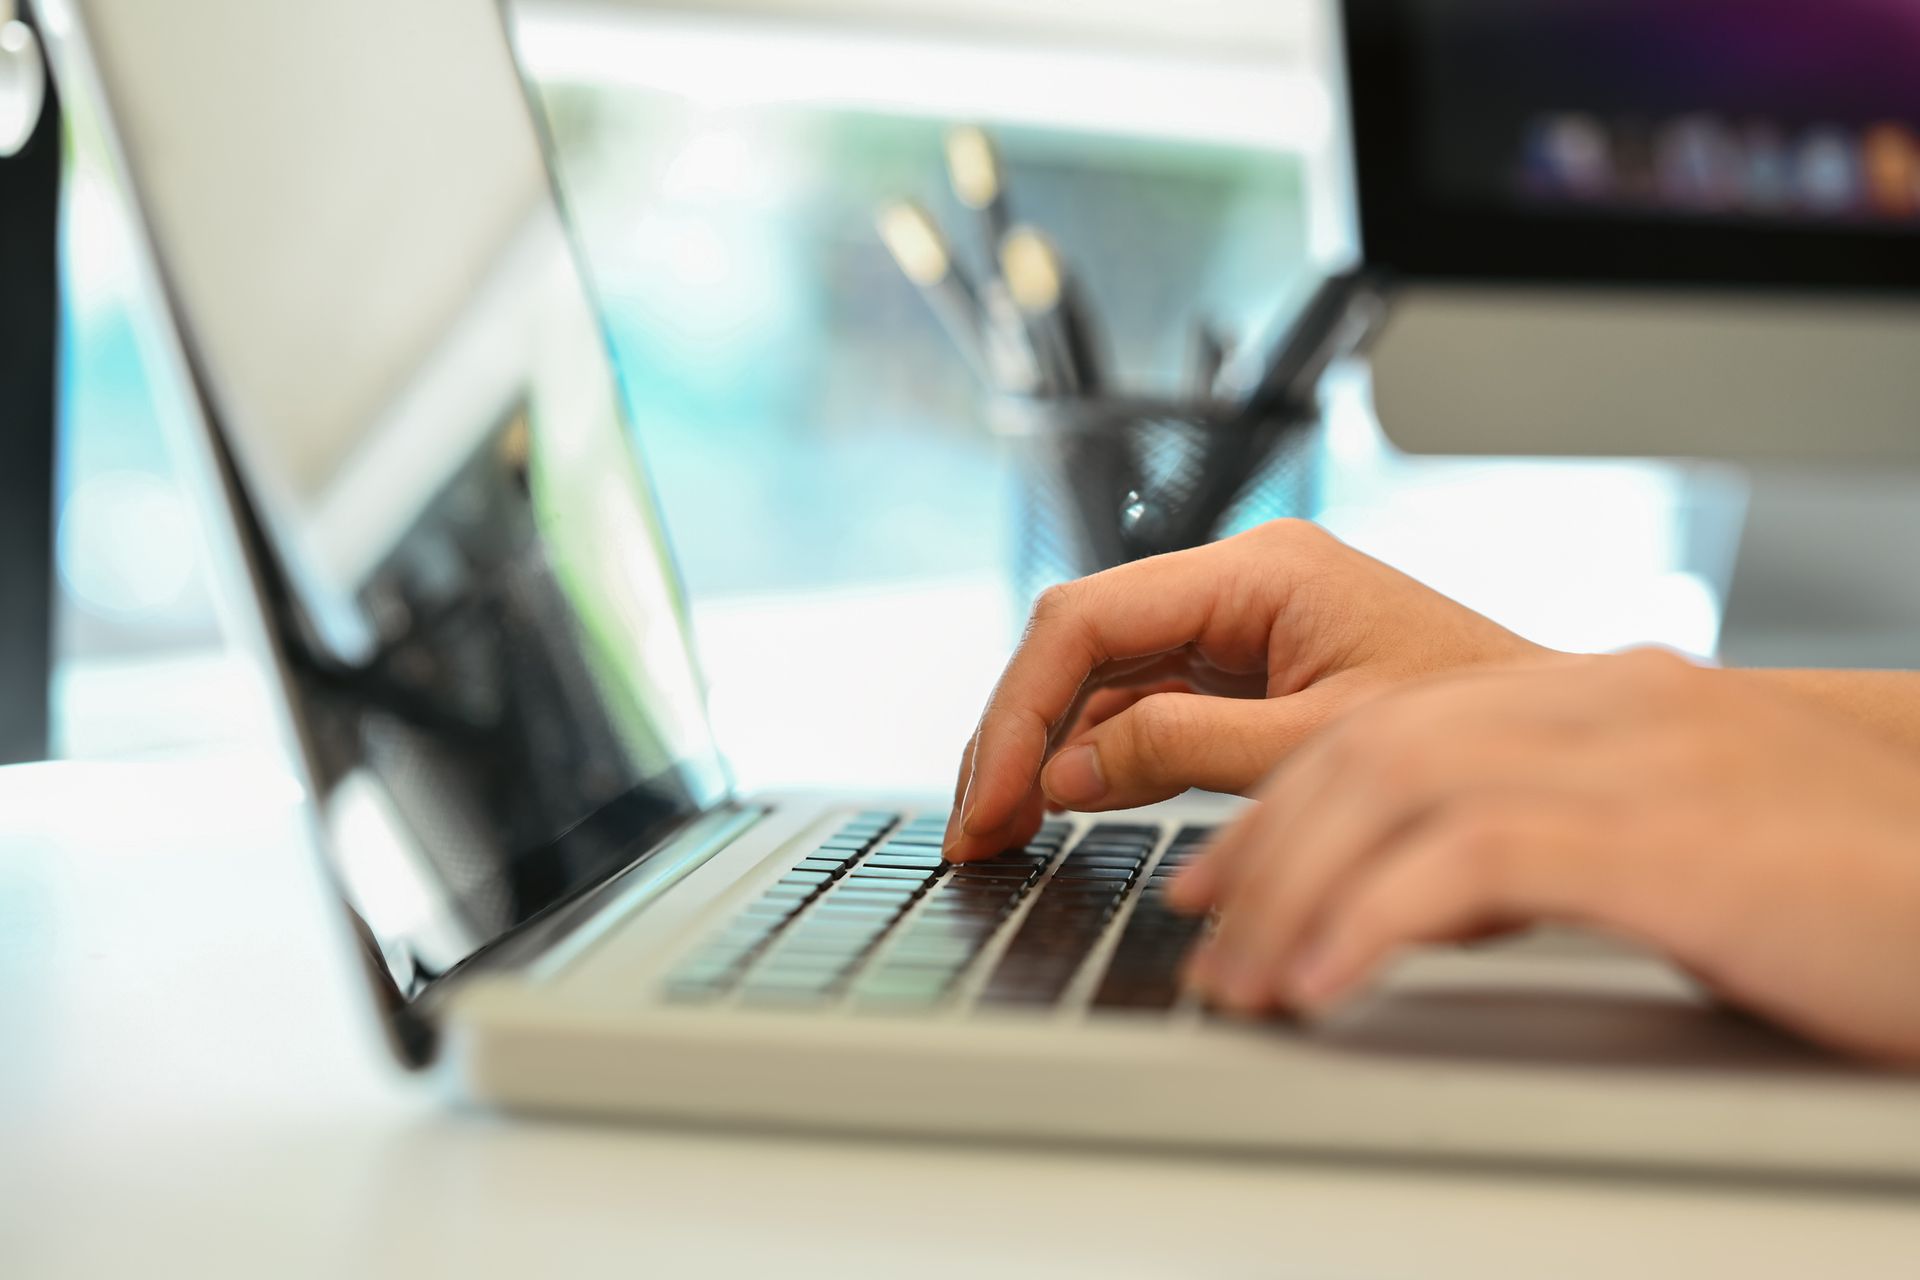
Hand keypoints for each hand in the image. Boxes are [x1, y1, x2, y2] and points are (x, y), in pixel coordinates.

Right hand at [944, 520, 1554, 860]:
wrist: (1565, 754)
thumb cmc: (1481, 737)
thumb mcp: (1316, 753)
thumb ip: (1177, 752)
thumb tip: (1060, 776)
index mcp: (1262, 570)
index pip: (1089, 620)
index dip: (1020, 712)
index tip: (993, 800)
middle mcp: (1242, 583)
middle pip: (1082, 643)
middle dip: (1018, 734)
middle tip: (977, 829)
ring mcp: (1242, 625)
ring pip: (1103, 678)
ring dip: (1048, 752)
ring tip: (1003, 832)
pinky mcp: (1250, 668)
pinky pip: (1146, 706)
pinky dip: (1098, 760)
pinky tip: (1062, 810)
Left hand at [1170, 648, 1919, 1065]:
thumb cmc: (1851, 883)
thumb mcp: (1678, 844)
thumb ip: (1560, 842)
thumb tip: (1431, 896)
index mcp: (1598, 698)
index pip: (1392, 725)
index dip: (1288, 802)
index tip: (1226, 876)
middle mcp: (1600, 704)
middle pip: (1367, 747)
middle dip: (1262, 846)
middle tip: (1205, 936)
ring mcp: (1632, 757)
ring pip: (1390, 787)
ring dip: (1291, 887)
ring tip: (1244, 982)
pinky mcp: (1664, 834)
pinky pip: (1467, 858)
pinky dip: (1372, 915)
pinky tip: (1326, 981)